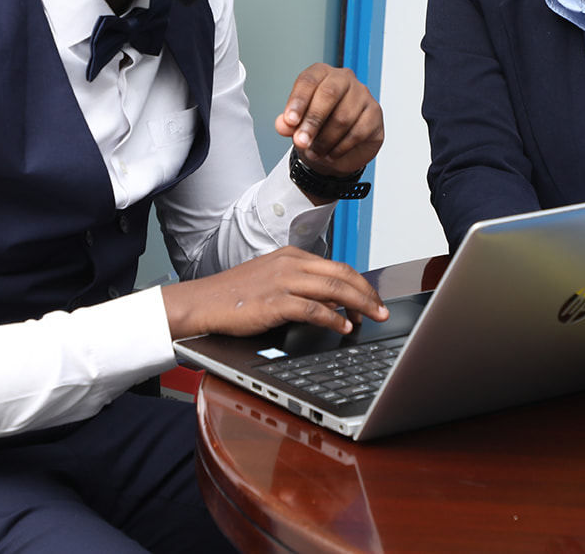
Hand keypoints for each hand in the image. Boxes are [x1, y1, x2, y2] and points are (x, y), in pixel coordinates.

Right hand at [162, 246, 388, 338]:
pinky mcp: (275, 302)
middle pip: (342, 274)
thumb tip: (331, 301)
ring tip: (372, 319)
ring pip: (334, 288)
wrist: (202, 302)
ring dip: (359, 305)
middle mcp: (290, 264)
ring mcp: (282, 281)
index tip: (373, 299)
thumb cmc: (233, 295)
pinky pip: (314, 309)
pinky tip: (343, 328)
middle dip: (368, 293)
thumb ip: (300, 286)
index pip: (337, 266)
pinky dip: (334, 319)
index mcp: (291, 256)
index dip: (360, 284)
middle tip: (383, 310)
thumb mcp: (270, 280)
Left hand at [274, 63, 383, 180]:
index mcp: (322, 74)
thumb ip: (288, 123)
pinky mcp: (375, 113)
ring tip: (314, 152)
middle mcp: (344, 79)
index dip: (298, 101)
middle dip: (313, 121)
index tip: (290, 121)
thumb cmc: (317, 127)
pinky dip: (341, 147)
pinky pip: (358, 131)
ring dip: (325, 140)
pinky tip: (330, 154)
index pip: (309, 80)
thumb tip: (283, 125)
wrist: (337, 148)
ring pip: (343, 117)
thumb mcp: (297, 126)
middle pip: (329, 95)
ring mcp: (363, 94)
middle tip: (301, 141)